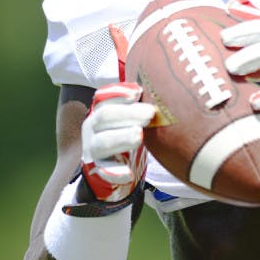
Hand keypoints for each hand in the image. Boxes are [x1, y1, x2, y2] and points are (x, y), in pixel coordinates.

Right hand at [80, 83, 155, 201]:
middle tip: (149, 113)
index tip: (138, 92)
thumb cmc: (128, 132)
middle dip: (127, 113)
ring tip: (139, 135)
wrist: (117, 164)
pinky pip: (105, 170)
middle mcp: (93, 127)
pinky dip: (116, 172)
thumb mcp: (133, 116)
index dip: (119, 93)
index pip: (104, 97)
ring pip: (103, 142)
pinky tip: (128, 173)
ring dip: (121, 137)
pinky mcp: (99, 169)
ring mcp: (94, 148)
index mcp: (101, 110)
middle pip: (104, 116)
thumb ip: (141, 103)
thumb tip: (166, 87)